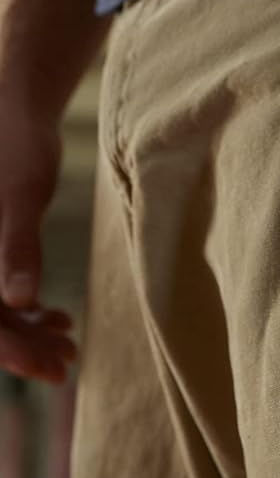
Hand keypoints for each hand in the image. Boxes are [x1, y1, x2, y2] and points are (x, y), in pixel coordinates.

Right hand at [0, 95, 75, 380]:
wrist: (16, 107)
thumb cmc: (18, 144)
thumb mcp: (23, 196)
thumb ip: (17, 247)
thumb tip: (20, 301)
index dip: (11, 350)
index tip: (52, 370)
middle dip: (21, 347)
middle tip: (68, 363)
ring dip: (24, 332)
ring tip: (69, 343)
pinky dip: (22, 310)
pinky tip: (56, 316)